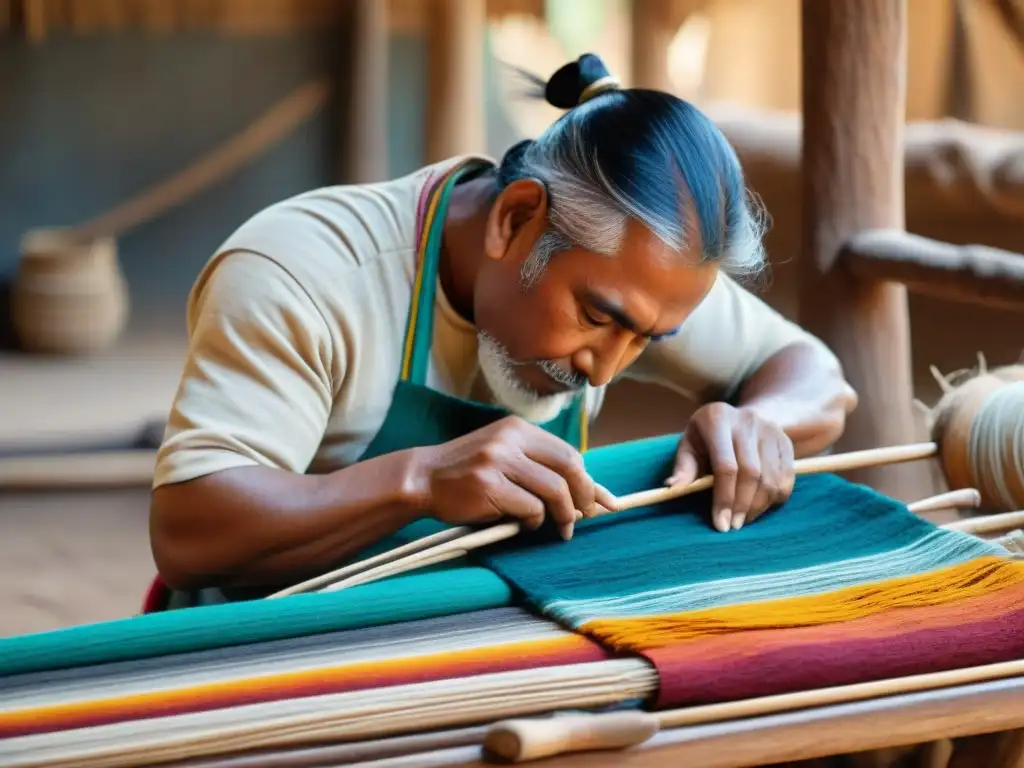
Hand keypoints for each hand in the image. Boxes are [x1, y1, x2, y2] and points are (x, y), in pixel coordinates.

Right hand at [411, 416, 617, 539]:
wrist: (422, 477)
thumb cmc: (468, 472)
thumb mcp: (504, 455)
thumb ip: (539, 467)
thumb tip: (589, 493)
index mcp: (518, 429)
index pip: (568, 453)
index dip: (590, 481)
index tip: (605, 502)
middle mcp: (511, 439)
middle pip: (569, 467)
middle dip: (584, 497)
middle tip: (584, 518)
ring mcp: (498, 460)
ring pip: (554, 490)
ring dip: (563, 514)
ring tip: (560, 528)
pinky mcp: (488, 484)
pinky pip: (529, 507)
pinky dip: (533, 520)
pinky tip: (522, 523)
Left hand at [667, 403, 794, 532]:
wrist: (737, 418)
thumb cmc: (706, 437)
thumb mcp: (689, 445)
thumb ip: (683, 467)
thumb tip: (673, 488)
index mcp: (717, 419)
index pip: (725, 466)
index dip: (724, 497)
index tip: (720, 524)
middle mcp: (747, 421)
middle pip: (751, 473)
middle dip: (742, 505)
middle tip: (733, 526)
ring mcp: (770, 430)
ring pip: (771, 477)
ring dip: (759, 505)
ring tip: (744, 520)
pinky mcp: (786, 442)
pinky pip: (787, 477)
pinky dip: (775, 498)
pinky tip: (761, 507)